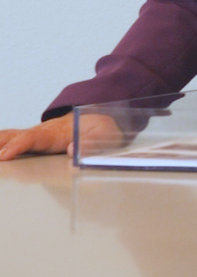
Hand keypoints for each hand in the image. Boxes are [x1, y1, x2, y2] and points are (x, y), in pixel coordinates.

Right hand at [0, 112, 119, 160]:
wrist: (97, 120)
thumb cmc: (101, 129)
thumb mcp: (106, 133)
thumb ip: (91, 142)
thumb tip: (69, 150)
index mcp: (55, 132)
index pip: (31, 139)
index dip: (17, 147)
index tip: (4, 156)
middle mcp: (39, 133)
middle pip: (10, 136)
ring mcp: (32, 136)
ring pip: (5, 137)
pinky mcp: (30, 141)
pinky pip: (8, 141)